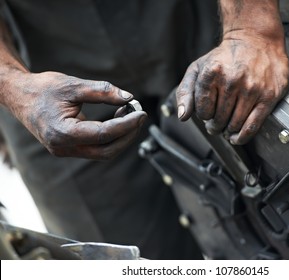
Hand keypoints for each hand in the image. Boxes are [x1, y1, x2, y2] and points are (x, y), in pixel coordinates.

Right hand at [7, 71, 146, 158]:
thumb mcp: (73, 85)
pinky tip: (117, 118)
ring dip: (121, 136)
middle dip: (127, 134)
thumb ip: (102, 91)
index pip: (103, 134)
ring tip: (130, 114)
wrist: (19, 96)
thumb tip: (129, 97)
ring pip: (103, 152)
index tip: (142, 113)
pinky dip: (111, 136)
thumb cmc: (43, 88)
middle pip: (107, 150)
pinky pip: (96, 147)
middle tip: (140, 115)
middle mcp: (64, 148)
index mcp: (62, 133)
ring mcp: (66, 150)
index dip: (126, 125)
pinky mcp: (70, 148)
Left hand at [176, 33, 288, 144]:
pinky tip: (237, 137)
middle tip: (217, 123)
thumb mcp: (198, 68)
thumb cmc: (225, 57)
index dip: (203, 114)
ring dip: (228, 131)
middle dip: (215, 125)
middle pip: (218, 119)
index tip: (208, 111)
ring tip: (227, 127)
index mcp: (211, 73)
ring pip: (234, 125)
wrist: (257, 40)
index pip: (202, 111)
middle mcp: (232, 80)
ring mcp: (251, 89)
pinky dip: (243, 137)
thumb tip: (183, 116)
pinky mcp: (268, 96)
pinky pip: (252, 126)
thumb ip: (185, 92)